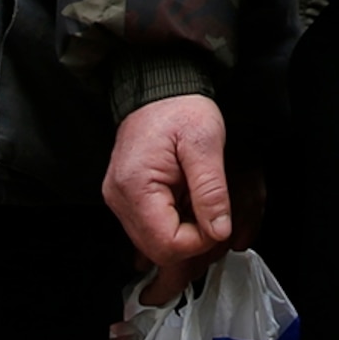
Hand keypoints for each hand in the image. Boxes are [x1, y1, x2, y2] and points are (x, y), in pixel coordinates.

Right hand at [105, 94, 238, 302]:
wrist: (160, 88)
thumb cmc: (180, 108)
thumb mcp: (205, 142)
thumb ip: (211, 189)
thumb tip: (219, 230)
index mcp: (135, 187)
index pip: (166, 244)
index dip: (199, 241)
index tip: (218, 221)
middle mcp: (120, 199)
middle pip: (158, 251)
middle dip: (193, 241)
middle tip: (214, 217)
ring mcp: (120, 201)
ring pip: (154, 244)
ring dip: (184, 234)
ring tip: (201, 207)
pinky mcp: (128, 199)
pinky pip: (151, 229)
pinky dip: (174, 225)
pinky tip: (187, 208)